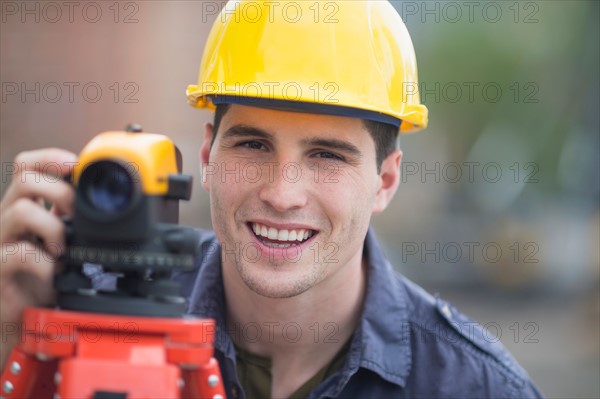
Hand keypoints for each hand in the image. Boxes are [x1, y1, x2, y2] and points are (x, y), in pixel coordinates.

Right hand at [0, 148, 75, 367]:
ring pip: (21, 210)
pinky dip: (44, 263)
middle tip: (77, 216)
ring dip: (53, 228)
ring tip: (63, 250)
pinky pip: (18, 254)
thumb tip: (97, 198)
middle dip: (61, 192)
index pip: (26, 166)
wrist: (23, 317)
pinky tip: (54, 273)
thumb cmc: (42, 277)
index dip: (50, 158)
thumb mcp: (61, 240)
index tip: (76, 164)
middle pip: (24, 179)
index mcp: (22, 206)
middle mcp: (6, 219)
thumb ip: (69, 217)